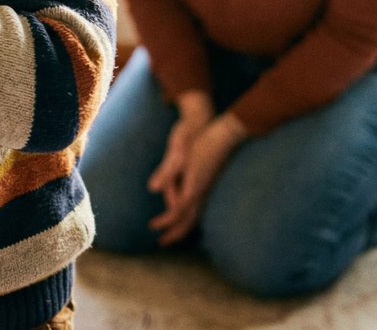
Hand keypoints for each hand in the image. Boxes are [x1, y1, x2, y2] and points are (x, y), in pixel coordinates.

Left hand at [147, 111, 246, 246]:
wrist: (225, 134)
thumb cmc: (201, 142)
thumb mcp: (180, 154)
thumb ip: (167, 172)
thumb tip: (152, 189)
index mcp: (193, 187)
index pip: (177, 212)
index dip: (164, 222)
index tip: (152, 227)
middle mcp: (202, 192)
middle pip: (189, 220)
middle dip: (175, 233)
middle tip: (162, 242)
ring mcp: (208, 189)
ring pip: (196, 216)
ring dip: (183, 226)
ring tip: (173, 233)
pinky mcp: (210, 184)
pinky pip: (200, 207)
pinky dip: (192, 217)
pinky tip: (188, 214)